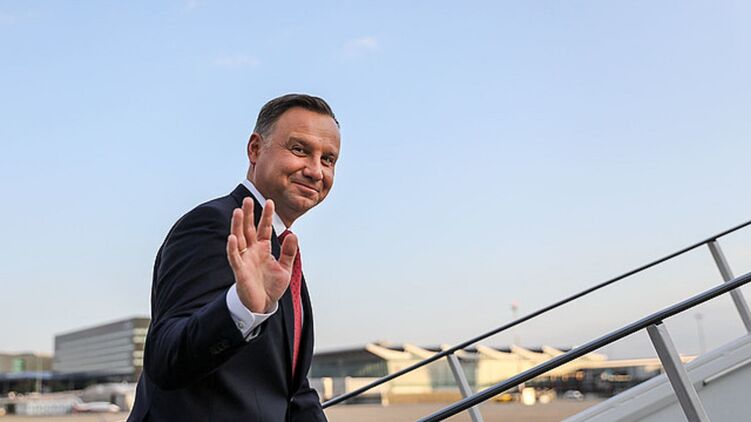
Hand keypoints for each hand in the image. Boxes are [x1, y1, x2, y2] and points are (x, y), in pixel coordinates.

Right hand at [226, 198, 297, 313]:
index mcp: (263, 248)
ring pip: (239, 238)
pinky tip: (232, 237)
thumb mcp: (285, 268)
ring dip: (237, 225)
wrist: (263, 305)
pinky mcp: (240, 270)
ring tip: (238, 211)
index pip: (264, 228)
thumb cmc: (271, 286)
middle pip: (249, 229)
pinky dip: (232, 247)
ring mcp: (245, 259)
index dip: (267, 216)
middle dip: (249, 214)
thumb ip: (289, 252)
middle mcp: (252, 251)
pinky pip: (235, 257)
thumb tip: (293, 235)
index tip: (270, 202)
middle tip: (248, 199)